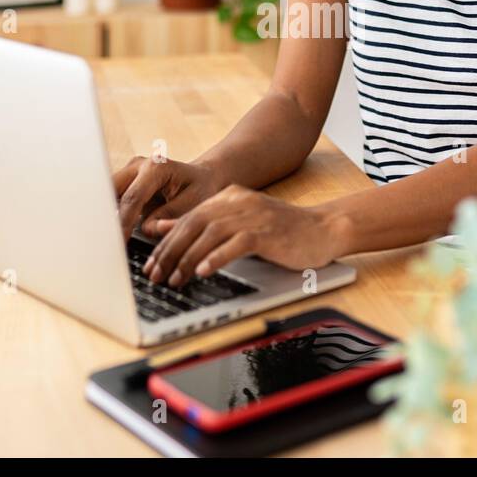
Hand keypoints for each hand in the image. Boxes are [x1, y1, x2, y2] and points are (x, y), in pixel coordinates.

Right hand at [112, 155, 229, 240]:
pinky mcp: (124, 182)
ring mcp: (128, 172)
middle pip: (111, 192)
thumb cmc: (201, 188)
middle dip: (107, 217)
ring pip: (107, 195)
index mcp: (156, 167)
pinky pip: (111, 199)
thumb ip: (170, 216)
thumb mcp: (194, 203)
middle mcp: (138, 166)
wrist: (201, 177)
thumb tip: (147, 229)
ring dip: (107, 216)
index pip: (133, 198)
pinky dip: (111, 215)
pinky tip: (111, 231)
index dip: (124, 222)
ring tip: (107, 238)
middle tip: (107, 242)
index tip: (120, 241)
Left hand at [142, 185, 347, 287]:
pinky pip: (235, 244)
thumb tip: (163, 228)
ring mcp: (252, 215)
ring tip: (174, 279)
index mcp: (228, 197)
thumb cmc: (282, 231)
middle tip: (155, 274)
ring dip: (187, 259)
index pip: (188, 218)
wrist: (324, 229)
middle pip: (194, 224)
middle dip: (170, 252)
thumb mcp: (238, 223)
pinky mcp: (266, 232)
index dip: (166, 242)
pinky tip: (202, 271)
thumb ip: (203, 224)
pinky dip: (215, 258)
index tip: (152, 264)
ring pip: (209, 234)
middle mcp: (237, 201)